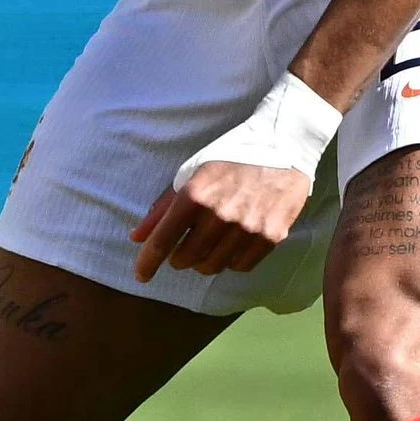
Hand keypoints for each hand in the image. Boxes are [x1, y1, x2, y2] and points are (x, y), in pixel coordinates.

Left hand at [129, 159, 312, 282]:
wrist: (282, 144)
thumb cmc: (229, 157)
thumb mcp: (189, 174)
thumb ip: (162, 208)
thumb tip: (137, 237)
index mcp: (195, 195)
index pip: (163, 241)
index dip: (147, 263)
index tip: (141, 275)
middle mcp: (220, 214)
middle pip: (186, 258)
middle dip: (178, 257)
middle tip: (182, 247)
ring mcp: (248, 227)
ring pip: (212, 266)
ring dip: (203, 261)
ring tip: (207, 244)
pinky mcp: (272, 235)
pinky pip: (240, 266)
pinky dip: (230, 261)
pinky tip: (231, 245)